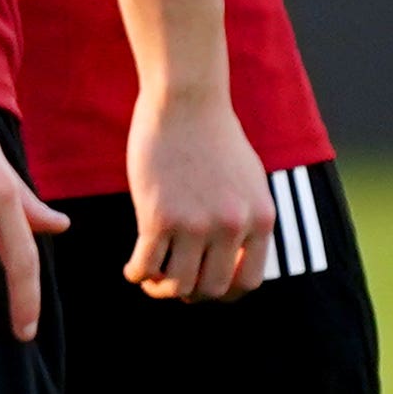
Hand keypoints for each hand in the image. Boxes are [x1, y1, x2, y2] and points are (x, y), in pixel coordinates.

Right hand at [118, 83, 270, 302]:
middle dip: (191, 293)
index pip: (248, 282)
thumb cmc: (213, 135)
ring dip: (161, 288)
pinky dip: (137, 274)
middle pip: (212, 289)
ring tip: (150, 278)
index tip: (204, 283)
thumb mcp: (248, 181)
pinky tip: (132, 268)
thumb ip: (245, 218)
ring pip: (178, 284)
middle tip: (173, 283)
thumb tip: (232, 256)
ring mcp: (196, 223)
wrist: (186, 100)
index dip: (223, 291)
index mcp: (260, 219)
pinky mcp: (159, 215)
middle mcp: (233, 227)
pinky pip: (146, 265)